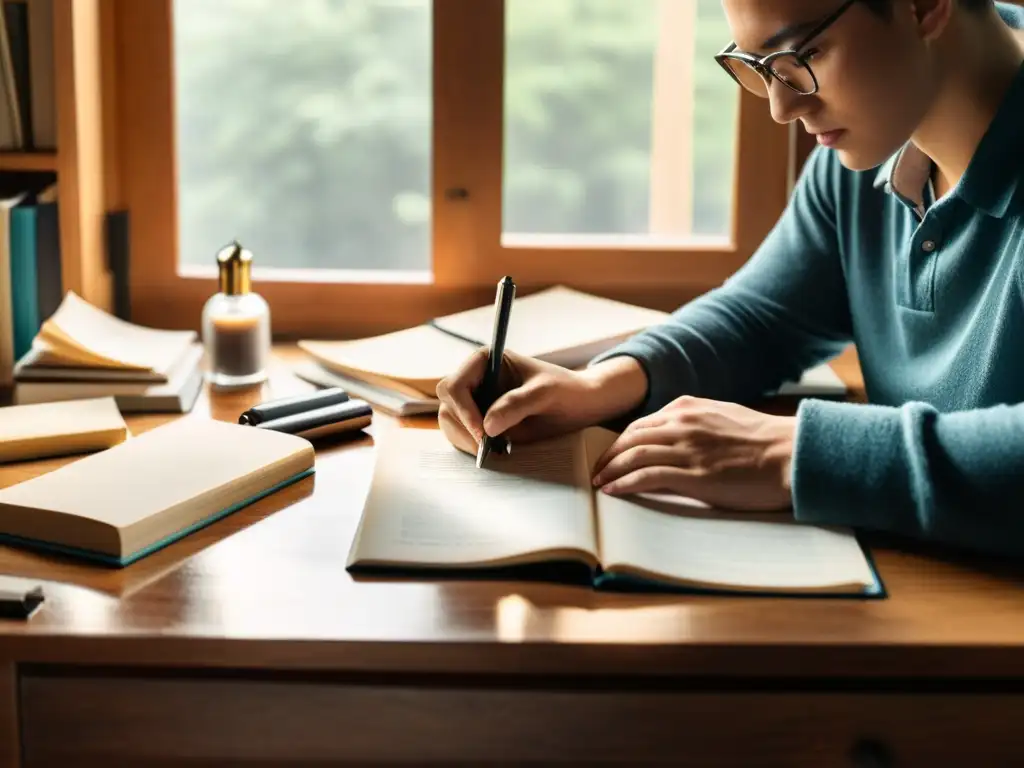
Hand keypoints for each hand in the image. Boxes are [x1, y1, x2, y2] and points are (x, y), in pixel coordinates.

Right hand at [436, 349, 646, 455]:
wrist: (580, 406)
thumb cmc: (565, 390)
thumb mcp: (546, 393)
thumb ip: (517, 404)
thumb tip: (487, 426)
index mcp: (484, 361)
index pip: (455, 385)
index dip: (463, 410)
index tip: (483, 433)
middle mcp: (475, 380)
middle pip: (447, 406)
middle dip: (463, 428)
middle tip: (488, 449)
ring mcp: (475, 402)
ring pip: (450, 424)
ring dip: (467, 441)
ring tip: (497, 450)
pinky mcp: (480, 422)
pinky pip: (462, 437)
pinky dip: (473, 448)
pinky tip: (497, 450)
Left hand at [591, 396, 795, 510]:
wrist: (791, 454)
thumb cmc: (765, 441)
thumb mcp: (725, 417)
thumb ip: (698, 422)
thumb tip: (679, 434)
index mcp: (688, 407)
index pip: (642, 424)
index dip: (622, 441)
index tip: (612, 453)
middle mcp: (682, 424)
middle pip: (630, 438)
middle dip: (609, 455)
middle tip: (596, 470)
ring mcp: (685, 449)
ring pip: (632, 456)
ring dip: (610, 471)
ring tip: (598, 483)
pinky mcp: (692, 475)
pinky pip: (645, 477)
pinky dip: (624, 484)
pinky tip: (613, 491)